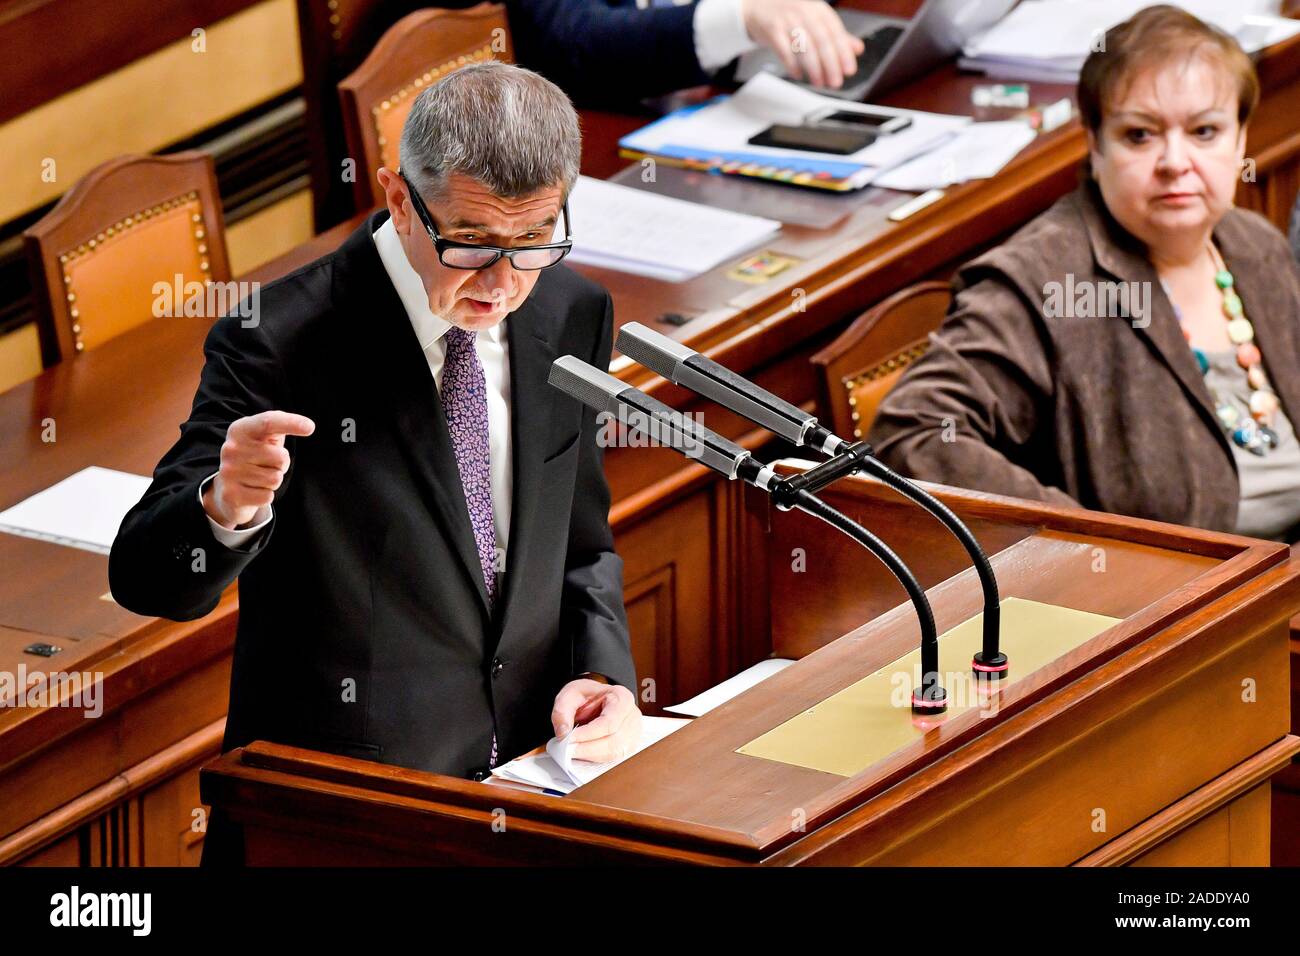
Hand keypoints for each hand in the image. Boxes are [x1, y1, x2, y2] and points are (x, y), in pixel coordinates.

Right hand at [202, 410, 314, 529]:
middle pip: (281, 457)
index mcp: (240, 430)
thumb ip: (281, 426)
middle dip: (282, 464)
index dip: (291, 423)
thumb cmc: (256, 456)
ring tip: (258, 478)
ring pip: (275, 479)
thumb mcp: (265, 437)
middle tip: (266, 465)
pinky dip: (266, 496)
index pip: (268, 422)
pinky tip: (253, 490)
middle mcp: (231, 448)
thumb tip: (308, 426)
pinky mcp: (231, 495)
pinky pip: (268, 497)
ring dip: (273, 481)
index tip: (310, 427)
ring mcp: (228, 472)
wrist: (227, 489)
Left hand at [551, 678, 640, 762]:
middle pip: (613, 741)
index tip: (569, 738)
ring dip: (590, 755)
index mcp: (622, 698)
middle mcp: (632, 716)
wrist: (594, 699)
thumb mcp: (569, 694)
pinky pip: (613, 758)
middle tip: (567, 750)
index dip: (588, 734)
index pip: (608, 722)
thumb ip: (562, 711)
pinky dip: (595, 758)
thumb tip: (564, 733)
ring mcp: (633, 733)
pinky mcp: (628, 745)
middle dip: (587, 748)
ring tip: (572, 751)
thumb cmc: (586, 695)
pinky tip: (582, 753)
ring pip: (614, 753)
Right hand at [741, 0, 864, 88]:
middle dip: (830, 64)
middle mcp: (805, 12)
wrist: (759, 7)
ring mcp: (787, 19)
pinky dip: (792, 64)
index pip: (836, 32)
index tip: (849, 70)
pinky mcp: (772, 29)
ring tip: (818, 82)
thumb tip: (858, 49)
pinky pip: (784, 49)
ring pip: (804, 46)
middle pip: (821, 40)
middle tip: (835, 82)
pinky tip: (798, 75)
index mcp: (819, 10)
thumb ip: (836, 36)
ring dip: (813, 67)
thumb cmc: (791, 16)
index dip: (844, 52)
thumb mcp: (815, 22)